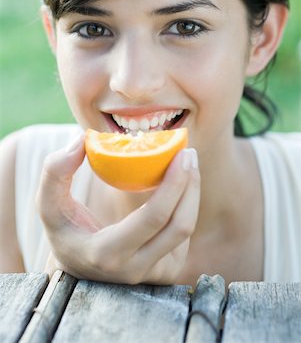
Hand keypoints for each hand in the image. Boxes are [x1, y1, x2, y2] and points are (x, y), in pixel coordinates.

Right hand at [36, 134, 200, 284]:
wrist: (80, 267)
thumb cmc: (65, 230)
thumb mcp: (49, 204)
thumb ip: (55, 171)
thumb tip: (82, 140)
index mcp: (108, 254)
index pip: (153, 218)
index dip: (174, 184)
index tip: (182, 153)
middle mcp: (135, 269)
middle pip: (180, 225)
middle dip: (190, 185)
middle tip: (189, 153)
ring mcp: (154, 273)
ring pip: (186, 230)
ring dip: (192, 193)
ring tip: (188, 163)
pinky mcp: (166, 271)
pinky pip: (183, 234)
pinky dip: (186, 205)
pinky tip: (181, 184)